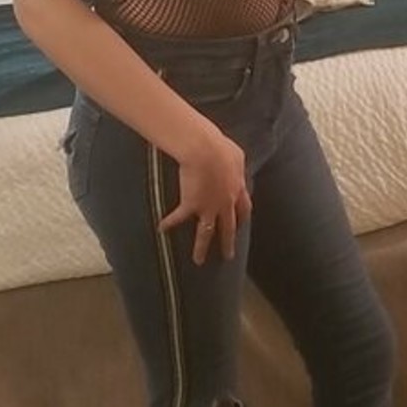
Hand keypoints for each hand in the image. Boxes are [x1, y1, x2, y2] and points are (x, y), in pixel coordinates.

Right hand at [159, 123, 251, 264]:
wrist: (205, 150)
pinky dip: (169, 223)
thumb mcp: (235, 154)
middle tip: (228, 256)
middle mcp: (225, 203)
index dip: (241, 218)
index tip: (240, 225)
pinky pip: (178, 217)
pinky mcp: (191, 204)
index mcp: (237, 188)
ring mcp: (208, 206)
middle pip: (228, 228)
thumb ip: (235, 164)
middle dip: (228, 242)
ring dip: (201, 248)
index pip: (243, 208)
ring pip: (206, 233)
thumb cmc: (220, 146)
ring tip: (198, 261)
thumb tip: (235, 163)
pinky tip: (162, 229)